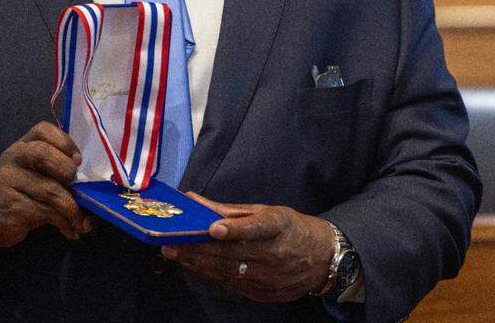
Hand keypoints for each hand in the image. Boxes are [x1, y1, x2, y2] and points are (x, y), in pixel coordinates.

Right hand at [0, 121, 90, 251]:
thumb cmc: (25, 192)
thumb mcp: (41, 176)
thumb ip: (63, 174)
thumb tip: (96, 193)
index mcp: (24, 145)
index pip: (43, 129)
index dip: (65, 142)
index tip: (78, 161)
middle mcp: (13, 157)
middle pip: (43, 154)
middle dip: (67, 172)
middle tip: (76, 188)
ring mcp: (7, 181)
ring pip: (50, 190)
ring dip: (73, 209)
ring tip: (81, 221)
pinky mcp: (9, 205)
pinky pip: (45, 212)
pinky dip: (64, 223)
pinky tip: (69, 230)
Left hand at [162, 193, 336, 302]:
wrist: (322, 258)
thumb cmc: (290, 229)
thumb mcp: (268, 212)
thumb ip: (229, 210)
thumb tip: (194, 200)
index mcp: (280, 227)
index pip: (257, 229)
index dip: (235, 229)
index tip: (213, 229)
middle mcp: (277, 255)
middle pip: (233, 254)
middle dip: (200, 249)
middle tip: (172, 243)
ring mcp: (271, 278)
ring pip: (228, 272)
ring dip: (199, 263)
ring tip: (176, 254)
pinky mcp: (265, 294)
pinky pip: (232, 285)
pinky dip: (212, 275)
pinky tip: (196, 266)